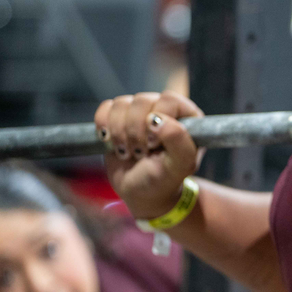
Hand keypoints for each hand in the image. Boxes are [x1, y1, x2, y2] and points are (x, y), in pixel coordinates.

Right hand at [94, 91, 203, 218]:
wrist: (142, 193)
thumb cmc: (165, 179)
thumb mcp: (180, 165)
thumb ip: (178, 140)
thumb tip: (156, 120)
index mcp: (187, 116)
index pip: (169, 99)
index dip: (157, 120)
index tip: (154, 144)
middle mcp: (164, 109)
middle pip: (142, 100)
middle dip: (135, 131)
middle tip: (141, 152)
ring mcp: (140, 112)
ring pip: (122, 103)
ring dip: (120, 132)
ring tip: (128, 152)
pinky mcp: (118, 117)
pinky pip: (106, 108)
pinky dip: (104, 126)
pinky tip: (112, 143)